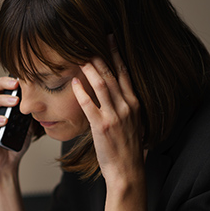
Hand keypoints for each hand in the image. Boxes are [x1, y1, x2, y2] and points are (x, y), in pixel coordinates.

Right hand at [0, 76, 37, 174]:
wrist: (7, 162)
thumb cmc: (16, 142)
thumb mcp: (29, 124)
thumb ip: (33, 112)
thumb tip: (45, 101)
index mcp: (5, 104)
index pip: (5, 85)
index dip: (12, 79)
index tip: (24, 77)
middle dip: (4, 83)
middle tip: (16, 84)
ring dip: (2, 100)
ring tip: (15, 102)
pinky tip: (5, 120)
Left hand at [71, 38, 144, 186]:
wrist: (128, 171)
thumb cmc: (127, 149)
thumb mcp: (133, 123)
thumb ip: (125, 107)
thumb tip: (116, 93)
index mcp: (135, 104)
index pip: (124, 73)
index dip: (116, 55)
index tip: (109, 40)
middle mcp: (127, 107)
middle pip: (112, 75)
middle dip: (102, 55)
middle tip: (91, 40)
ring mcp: (115, 116)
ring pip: (102, 85)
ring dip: (91, 68)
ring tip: (80, 55)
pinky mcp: (102, 127)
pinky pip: (89, 105)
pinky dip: (81, 92)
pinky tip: (74, 82)